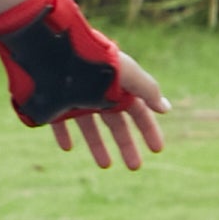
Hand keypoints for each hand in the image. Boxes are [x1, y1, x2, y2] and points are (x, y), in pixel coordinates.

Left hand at [0, 0, 162, 166]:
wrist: (53, 53)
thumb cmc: (94, 63)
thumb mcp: (128, 75)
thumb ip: (148, 91)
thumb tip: (166, 108)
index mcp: (116, 85)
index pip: (138, 111)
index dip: (149, 130)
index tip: (157, 150)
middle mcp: (96, 93)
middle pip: (115, 123)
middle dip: (126, 144)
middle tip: (135, 166)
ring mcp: (74, 99)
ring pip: (89, 127)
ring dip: (97, 146)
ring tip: (105, 165)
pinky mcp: (52, 104)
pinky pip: (58, 124)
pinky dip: (63, 135)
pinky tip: (68, 148)